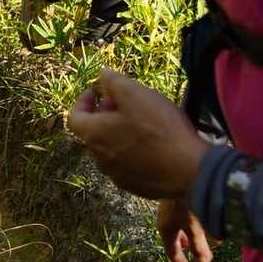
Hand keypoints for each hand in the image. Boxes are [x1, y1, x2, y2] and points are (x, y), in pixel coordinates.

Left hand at [67, 69, 207, 198]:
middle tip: (122, 103)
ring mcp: (117, 176)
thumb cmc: (159, 128)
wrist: (188, 170)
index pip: (74, 118)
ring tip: (139, 121)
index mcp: (94, 135)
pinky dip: (131, 151)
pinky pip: (126, 164)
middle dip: (103, 114)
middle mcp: (100, 159)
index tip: (96, 92)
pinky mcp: (135, 186)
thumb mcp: (135, 94)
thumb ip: (113, 82)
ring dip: (117, 133)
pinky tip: (152, 144)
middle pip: (93, 133)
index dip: (82, 102)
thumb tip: (101, 75)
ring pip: (110, 149)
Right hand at [156, 197, 213, 261]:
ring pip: (186, 225)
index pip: (172, 251)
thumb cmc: (184, 201)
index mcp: (165, 228)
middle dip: (191, 247)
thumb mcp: (193, 227)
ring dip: (200, 234)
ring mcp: (172, 206)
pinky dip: (201, 222)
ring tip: (215, 238)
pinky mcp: (180, 196)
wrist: (180, 170)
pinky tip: (213, 219)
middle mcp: (167, 218)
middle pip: (178, 237)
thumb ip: (199, 246)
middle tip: (199, 255)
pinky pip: (189, 214)